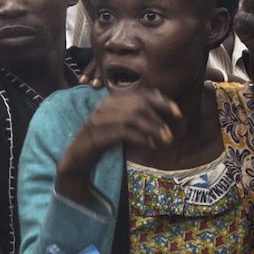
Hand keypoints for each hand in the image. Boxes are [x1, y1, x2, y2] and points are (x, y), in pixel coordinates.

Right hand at [59, 88, 181, 190]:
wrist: (76, 158)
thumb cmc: (101, 142)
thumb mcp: (120, 125)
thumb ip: (136, 115)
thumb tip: (159, 102)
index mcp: (111, 101)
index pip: (141, 94)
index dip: (162, 102)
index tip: (178, 113)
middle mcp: (105, 106)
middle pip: (139, 104)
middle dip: (159, 118)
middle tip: (171, 135)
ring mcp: (99, 120)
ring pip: (132, 117)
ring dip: (152, 130)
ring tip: (164, 141)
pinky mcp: (97, 136)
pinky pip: (123, 133)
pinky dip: (140, 138)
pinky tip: (150, 146)